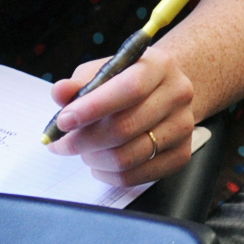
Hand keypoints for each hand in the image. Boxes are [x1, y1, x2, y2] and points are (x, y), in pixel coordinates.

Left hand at [47, 49, 199, 183]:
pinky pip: (135, 177)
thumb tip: (60, 92)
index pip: (130, 88)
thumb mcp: (103, 71)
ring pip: (128, 157)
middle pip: (126, 128)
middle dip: (84, 140)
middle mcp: (177, 95)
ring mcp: (183, 127)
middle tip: (61, 144)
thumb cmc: (127, 82)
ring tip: (83, 151)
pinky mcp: (181, 155)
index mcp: (159, 66)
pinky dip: (108, 175)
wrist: (163, 93)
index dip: (94, 108)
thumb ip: (79, 83)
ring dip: (94, 159)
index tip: (63, 121)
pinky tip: (100, 163)